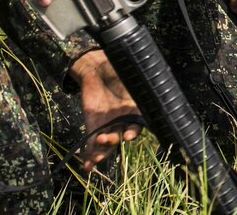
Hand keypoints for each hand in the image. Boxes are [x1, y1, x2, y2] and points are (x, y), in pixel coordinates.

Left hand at [68, 50, 140, 170]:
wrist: (97, 68)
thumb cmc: (117, 69)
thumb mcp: (129, 75)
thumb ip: (136, 82)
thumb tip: (149, 81)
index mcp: (136, 109)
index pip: (137, 125)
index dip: (133, 132)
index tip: (128, 136)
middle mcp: (124, 120)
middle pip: (120, 136)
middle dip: (113, 141)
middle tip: (105, 139)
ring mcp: (109, 124)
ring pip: (107, 144)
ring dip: (102, 152)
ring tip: (95, 158)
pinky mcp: (94, 126)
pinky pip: (92, 143)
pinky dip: (90, 155)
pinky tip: (87, 167)